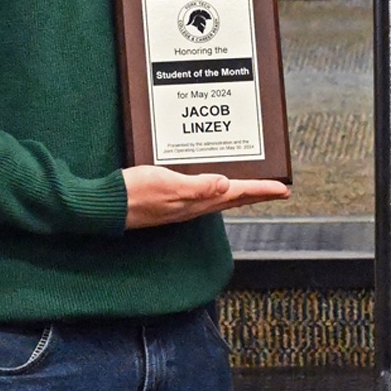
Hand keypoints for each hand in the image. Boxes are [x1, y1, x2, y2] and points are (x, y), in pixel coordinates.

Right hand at [123, 166, 289, 228]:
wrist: (107, 206)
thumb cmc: (134, 194)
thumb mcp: (167, 184)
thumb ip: (197, 186)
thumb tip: (226, 184)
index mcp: (197, 201)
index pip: (238, 195)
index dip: (262, 191)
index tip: (284, 189)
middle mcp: (194, 206)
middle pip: (234, 199)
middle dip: (257, 194)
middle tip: (278, 190)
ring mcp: (183, 205)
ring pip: (221, 198)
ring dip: (240, 192)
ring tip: (255, 188)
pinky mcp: (171, 200)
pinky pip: (203, 195)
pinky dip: (217, 189)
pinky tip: (215, 184)